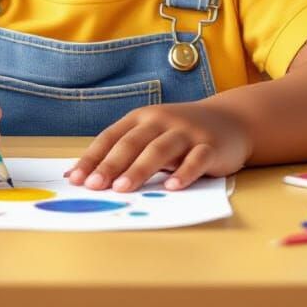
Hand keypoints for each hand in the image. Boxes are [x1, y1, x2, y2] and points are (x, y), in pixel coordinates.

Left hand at [66, 101, 252, 192]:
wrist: (230, 121)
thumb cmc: (180, 134)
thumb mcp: (151, 136)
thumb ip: (123, 152)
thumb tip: (83, 176)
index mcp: (142, 118)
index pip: (112, 137)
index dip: (93, 157)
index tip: (76, 179)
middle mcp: (162, 121)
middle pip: (133, 143)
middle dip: (111, 165)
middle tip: (95, 186)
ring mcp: (187, 132)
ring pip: (160, 150)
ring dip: (140, 169)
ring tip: (122, 189)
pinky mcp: (210, 146)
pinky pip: (196, 160)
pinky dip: (184, 172)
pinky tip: (172, 187)